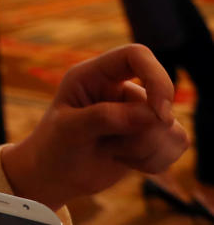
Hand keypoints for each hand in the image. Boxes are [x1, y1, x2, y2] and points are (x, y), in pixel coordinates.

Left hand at [0, 44, 188, 210]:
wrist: (56, 176)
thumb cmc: (54, 147)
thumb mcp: (68, 130)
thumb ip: (104, 117)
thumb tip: (152, 114)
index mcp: (94, 75)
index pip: (136, 55)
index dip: (156, 77)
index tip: (159, 112)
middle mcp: (120, 88)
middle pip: (160, 100)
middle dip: (143, 134)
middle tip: (113, 148)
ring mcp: (138, 111)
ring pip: (171, 127)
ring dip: (146, 151)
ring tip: (113, 154)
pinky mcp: (151, 134)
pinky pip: (177, 144)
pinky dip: (155, 161)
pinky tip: (127, 162)